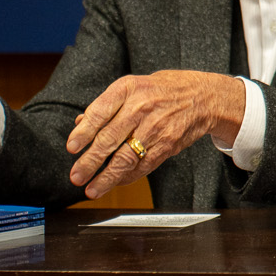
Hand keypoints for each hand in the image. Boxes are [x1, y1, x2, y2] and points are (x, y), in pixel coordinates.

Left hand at [64, 71, 246, 198]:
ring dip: (107, 177)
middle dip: (90, 161)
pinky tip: (116, 183)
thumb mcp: (133, 86)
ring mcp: (155, 127)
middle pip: (110, 139)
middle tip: (76, 176)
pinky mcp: (167, 144)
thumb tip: (80, 123)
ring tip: (92, 189)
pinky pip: (144, 165)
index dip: (83, 132)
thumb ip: (107, 105)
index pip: (99, 112)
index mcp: (127, 88)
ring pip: (126, 158)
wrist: (203, 96)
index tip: (71, 148)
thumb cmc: (163, 90)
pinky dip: (128, 177)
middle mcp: (141, 107)